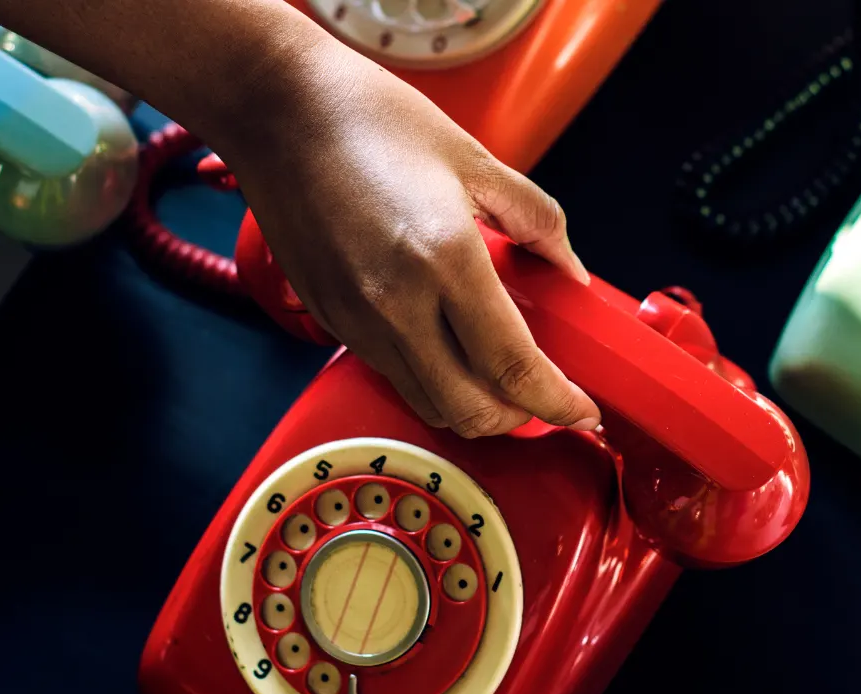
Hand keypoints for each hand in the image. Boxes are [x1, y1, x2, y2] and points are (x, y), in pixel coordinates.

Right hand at [215, 34, 601, 437]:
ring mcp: (357, 319)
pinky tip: (446, 347)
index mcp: (445, 258)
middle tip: (544, 399)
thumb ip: (536, 220)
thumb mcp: (474, 159)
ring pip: (427, 403)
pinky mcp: (330, 320)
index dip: (557, 403)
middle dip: (519, 419)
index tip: (582, 410)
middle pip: (470, 411)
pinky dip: (429, 379)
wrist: (277, 109)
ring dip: (472, 406)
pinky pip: (391, 374)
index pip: (513, 367)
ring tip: (498, 378)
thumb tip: (570, 270)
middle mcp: (397, 303)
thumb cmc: (370, 119)